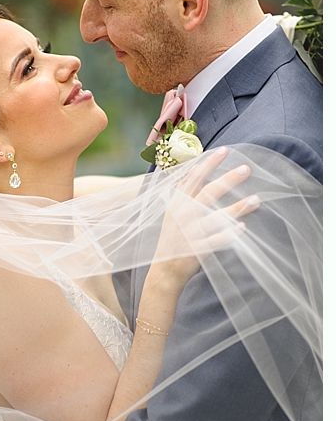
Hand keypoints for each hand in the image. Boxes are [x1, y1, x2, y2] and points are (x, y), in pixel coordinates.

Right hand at [152, 148, 260, 287]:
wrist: (164, 270)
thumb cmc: (173, 238)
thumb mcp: (172, 213)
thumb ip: (183, 193)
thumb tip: (194, 169)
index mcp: (177, 204)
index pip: (193, 179)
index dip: (208, 164)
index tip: (224, 150)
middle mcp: (183, 216)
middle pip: (207, 194)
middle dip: (227, 180)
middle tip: (246, 169)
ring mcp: (190, 233)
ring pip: (215, 217)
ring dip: (237, 208)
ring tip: (256, 199)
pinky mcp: (197, 250)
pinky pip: (215, 241)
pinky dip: (228, 235)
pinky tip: (243, 228)